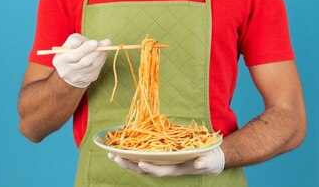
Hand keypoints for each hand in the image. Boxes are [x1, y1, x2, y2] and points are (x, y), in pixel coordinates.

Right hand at [52, 34, 109, 87]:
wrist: (71, 68)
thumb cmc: (72, 50)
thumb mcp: (70, 43)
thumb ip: (74, 40)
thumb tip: (79, 42)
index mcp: (60, 60)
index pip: (73, 56)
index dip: (85, 49)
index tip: (95, 42)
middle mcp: (67, 71)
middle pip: (84, 62)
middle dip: (96, 51)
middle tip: (106, 43)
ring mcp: (77, 77)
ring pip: (93, 66)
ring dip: (101, 55)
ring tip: (106, 45)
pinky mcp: (87, 80)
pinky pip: (96, 70)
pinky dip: (102, 60)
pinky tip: (103, 53)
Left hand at [108, 147, 224, 176]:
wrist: (207, 158)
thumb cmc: (208, 159)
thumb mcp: (208, 161)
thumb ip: (204, 162)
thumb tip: (199, 163)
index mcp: (175, 169)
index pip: (160, 170)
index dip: (150, 168)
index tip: (141, 162)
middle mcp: (164, 167)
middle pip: (143, 169)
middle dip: (128, 164)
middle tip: (115, 157)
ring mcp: (160, 162)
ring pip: (139, 164)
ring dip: (125, 159)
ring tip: (111, 153)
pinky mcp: (158, 156)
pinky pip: (142, 156)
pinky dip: (131, 153)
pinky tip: (121, 147)